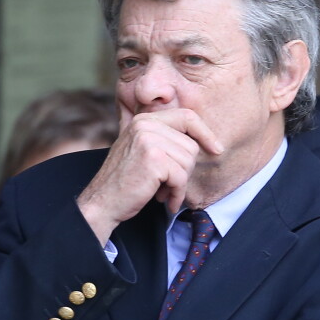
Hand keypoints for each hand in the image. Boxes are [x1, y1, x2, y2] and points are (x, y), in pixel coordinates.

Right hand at [77, 108, 222, 244]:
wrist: (102, 202)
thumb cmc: (125, 182)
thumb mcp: (142, 151)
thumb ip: (164, 140)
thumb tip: (201, 141)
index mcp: (145, 119)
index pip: (187, 116)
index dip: (205, 133)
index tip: (217, 149)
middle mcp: (146, 125)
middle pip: (190, 146)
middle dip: (184, 170)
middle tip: (167, 185)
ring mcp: (149, 140)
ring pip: (188, 162)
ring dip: (179, 184)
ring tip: (162, 192)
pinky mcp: (153, 160)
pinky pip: (181, 177)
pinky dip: (177, 194)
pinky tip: (165, 200)